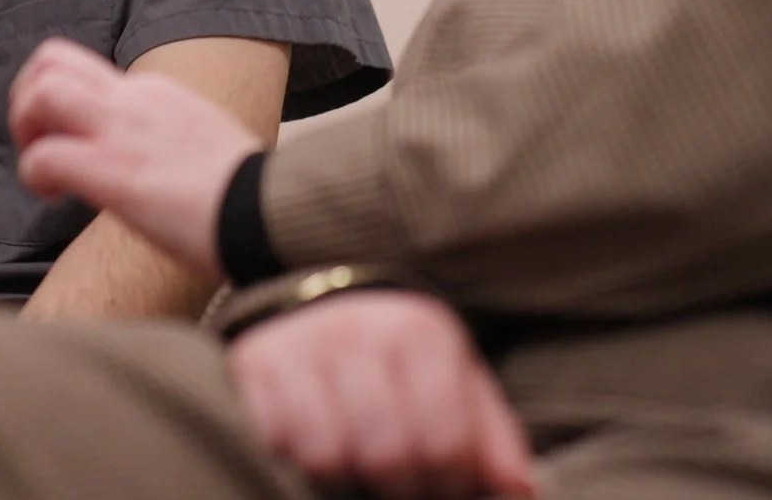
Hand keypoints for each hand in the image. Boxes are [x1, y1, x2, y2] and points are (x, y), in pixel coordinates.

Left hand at [7, 37, 261, 276]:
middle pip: (51, 59)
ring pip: (41, 91)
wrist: (271, 215)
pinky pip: (44, 157)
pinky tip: (54, 198)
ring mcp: (123, 130)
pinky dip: (34, 175)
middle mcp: (136, 98)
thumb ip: (169, 136)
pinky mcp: (113, 171)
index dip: (61, 103)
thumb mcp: (204, 141)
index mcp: (158, 91)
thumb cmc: (246, 196)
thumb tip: (152, 159)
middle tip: (36, 143)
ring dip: (23, 128)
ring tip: (41, 170)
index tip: (70, 140)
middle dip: (25, 99)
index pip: (87, 70)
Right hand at [229, 293, 533, 498]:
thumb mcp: (453, 378)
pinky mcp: (251, 364)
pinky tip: (309, 447)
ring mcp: (299, 345)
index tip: (444, 487)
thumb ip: (491, 436)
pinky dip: (292, 460)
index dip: (450, 485)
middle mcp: (358, 331)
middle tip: (397, 486)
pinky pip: (274, 442)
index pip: (446, 444)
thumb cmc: (395, 356)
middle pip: (387, 456)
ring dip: (343, 478)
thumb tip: (520, 491)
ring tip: (354, 468)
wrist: (307, 292)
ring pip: (327, 456)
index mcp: (420, 332)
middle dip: (398, 489)